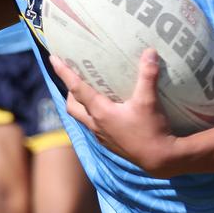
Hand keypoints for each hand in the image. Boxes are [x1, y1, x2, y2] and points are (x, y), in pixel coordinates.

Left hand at [50, 49, 179, 176]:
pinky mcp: (111, 143)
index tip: (53, 59)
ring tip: (91, 92)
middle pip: (72, 107)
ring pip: (83, 118)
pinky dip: (96, 116)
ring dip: (82, 105)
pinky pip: (96, 127)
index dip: (64, 72)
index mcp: (100, 112)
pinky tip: (110, 111)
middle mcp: (96, 124)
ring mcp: (102, 136)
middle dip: (69, 92)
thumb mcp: (149, 101)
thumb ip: (148, 75)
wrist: (160, 160)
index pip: (76, 88)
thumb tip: (149, 52)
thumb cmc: (152, 130)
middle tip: (75, 78)